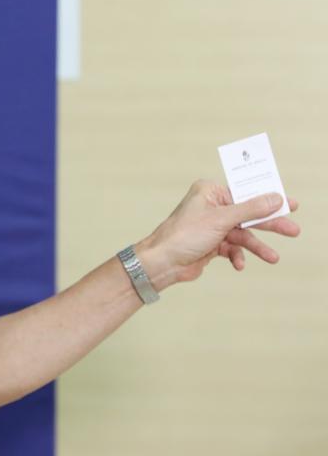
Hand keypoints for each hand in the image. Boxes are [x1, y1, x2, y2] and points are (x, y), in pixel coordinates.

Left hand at [137, 180, 299, 289]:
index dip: (268, 199)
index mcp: (210, 192)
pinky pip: (232, 248)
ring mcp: (211, 225)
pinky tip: (238, 264)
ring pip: (242, 234)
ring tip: (272, 258)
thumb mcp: (222, 220)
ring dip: (255, 246)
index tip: (290, 204)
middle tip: (292, 230)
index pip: (245, 192)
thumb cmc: (184, 235)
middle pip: (248, 214)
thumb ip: (250, 209)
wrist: (163, 262)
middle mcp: (211, 206)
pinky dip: (237, 256)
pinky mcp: (211, 243)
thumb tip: (274, 198)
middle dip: (269, 224)